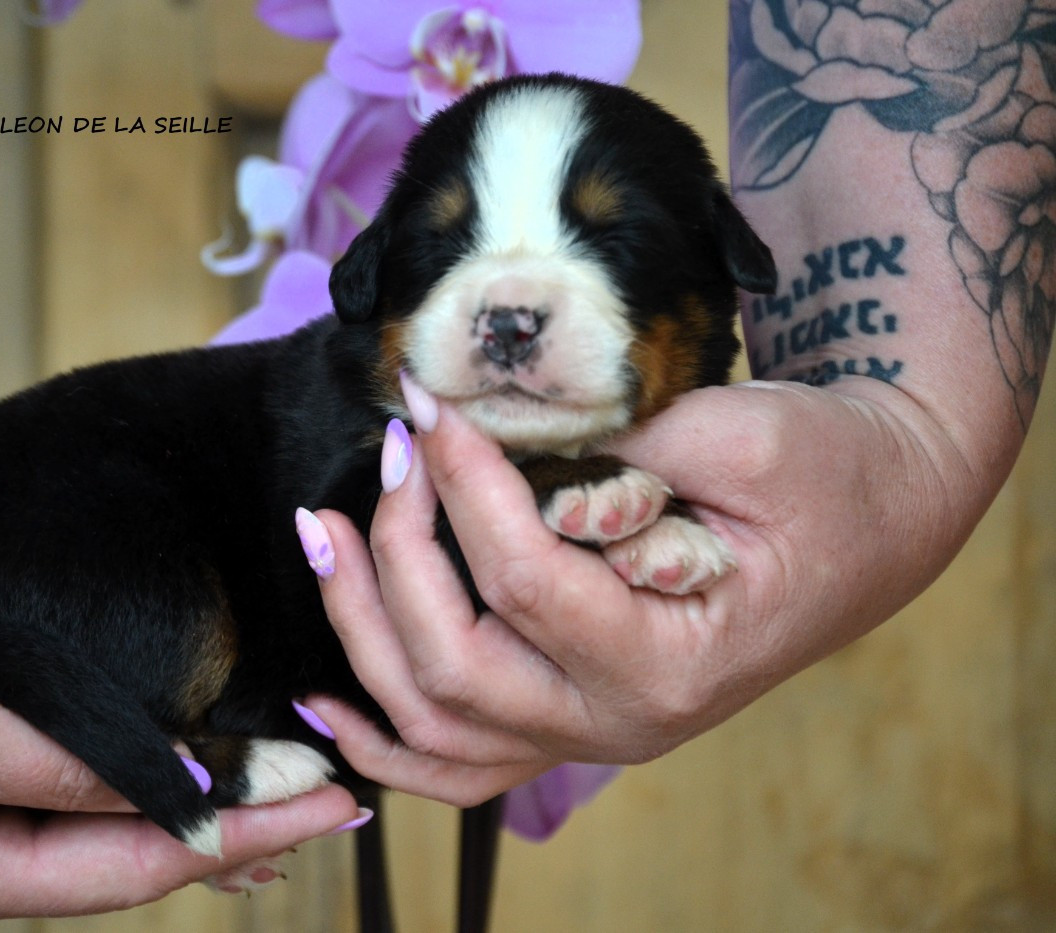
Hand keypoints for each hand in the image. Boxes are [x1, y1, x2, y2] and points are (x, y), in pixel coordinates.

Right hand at [0, 542, 358, 930]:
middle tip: (336, 801)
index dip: (239, 834)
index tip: (331, 803)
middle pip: (130, 853)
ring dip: (196, 798)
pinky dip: (141, 761)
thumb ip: (71, 762)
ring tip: (288, 793)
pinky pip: (78, 770)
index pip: (135, 867)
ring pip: (110, 814)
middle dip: (234, 828)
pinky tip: (187, 756)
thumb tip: (187, 792)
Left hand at [301, 376, 980, 803]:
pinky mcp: (563, 712)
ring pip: (433, 721)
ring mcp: (584, 731)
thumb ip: (618, 444)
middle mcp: (619, 723)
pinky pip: (453, 761)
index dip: (464, 486)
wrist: (871, 517)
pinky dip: (380, 737)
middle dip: (400, 549)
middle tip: (396, 448)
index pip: (528, 583)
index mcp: (675, 665)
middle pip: (456, 665)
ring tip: (322, 532)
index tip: (430, 401)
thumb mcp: (746, 436)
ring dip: (360, 626)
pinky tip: (325, 691)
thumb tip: (484, 429)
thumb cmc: (826, 476)